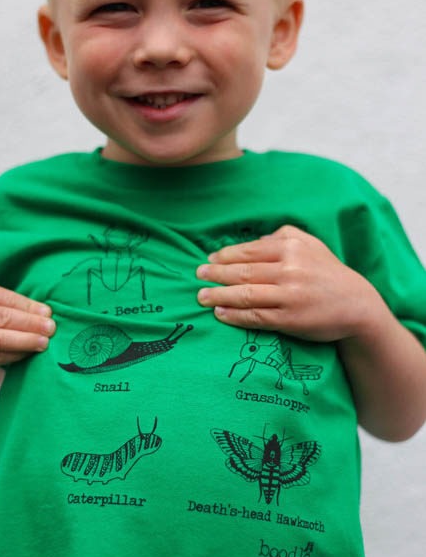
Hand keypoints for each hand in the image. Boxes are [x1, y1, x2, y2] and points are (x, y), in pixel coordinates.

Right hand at [0, 277, 55, 367]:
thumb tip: (33, 307)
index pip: (4, 300)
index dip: (29, 307)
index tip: (47, 312)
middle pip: (3, 320)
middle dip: (31, 325)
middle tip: (51, 328)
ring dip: (25, 343)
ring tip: (43, 343)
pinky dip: (13, 356)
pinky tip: (26, 353)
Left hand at [196, 225, 384, 341]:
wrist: (356, 305)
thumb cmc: (328, 273)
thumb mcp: (310, 244)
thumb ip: (281, 237)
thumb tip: (253, 242)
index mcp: (292, 247)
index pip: (249, 251)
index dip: (225, 255)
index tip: (210, 259)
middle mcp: (290, 269)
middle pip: (242, 271)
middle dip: (216, 273)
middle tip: (198, 275)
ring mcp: (289, 295)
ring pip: (245, 294)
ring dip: (218, 296)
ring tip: (201, 297)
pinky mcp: (289, 318)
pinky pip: (255, 316)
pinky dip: (234, 315)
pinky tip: (220, 314)